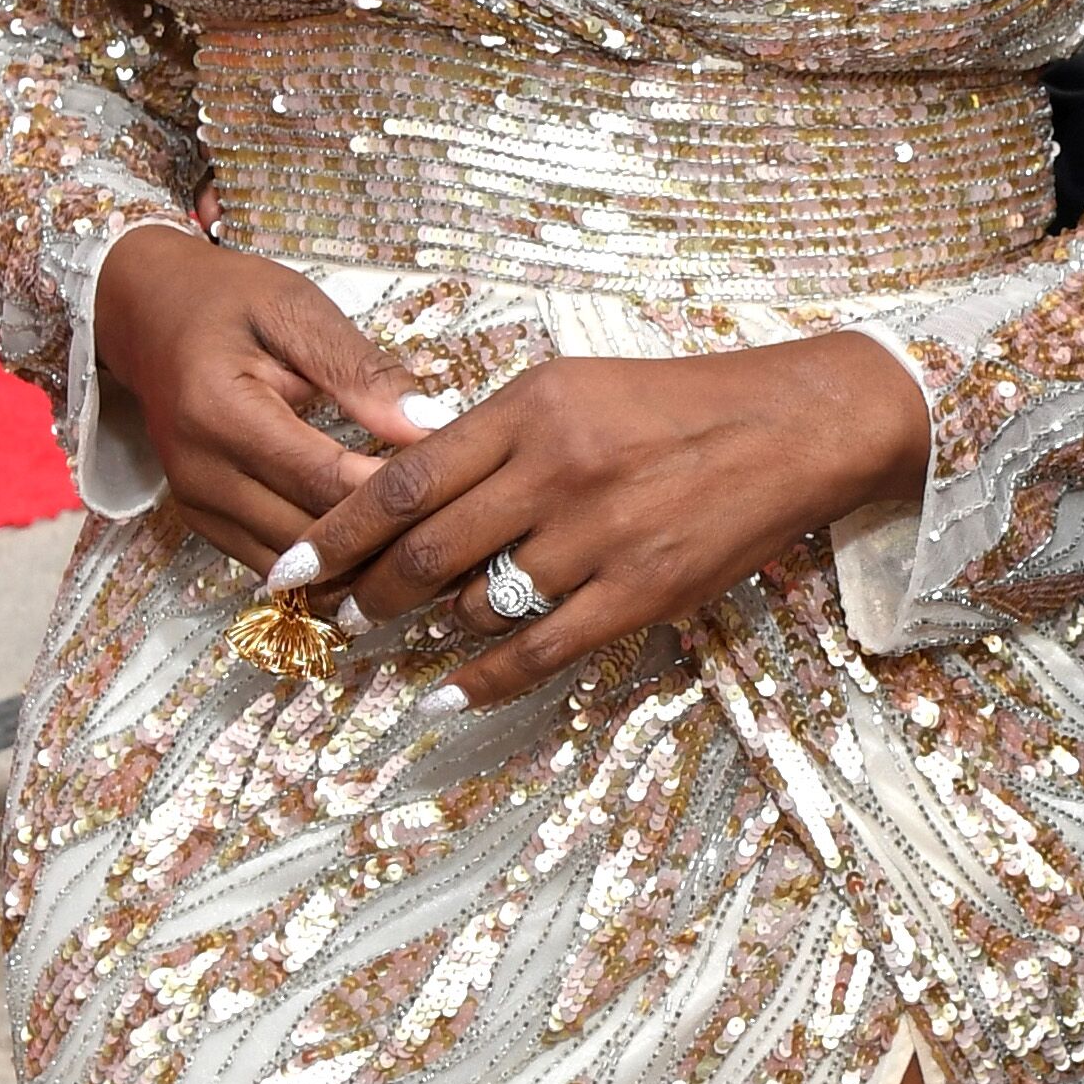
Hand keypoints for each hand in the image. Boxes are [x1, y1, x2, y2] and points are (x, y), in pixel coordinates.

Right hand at [91, 222, 453, 572]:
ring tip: (424, 546)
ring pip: (294, 567)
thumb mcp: (296, 310)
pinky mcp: (201, 522)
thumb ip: (361, 370)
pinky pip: (271, 563)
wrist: (146, 312)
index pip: (323, 480)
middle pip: (310, 537)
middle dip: (383, 541)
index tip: (455, 489)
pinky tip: (375, 550)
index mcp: (221, 412)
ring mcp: (195, 504)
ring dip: (357, 565)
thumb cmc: (225, 300)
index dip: (393, 496)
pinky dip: (325, 566)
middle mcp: (200, 472)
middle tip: (455, 530)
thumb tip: (430, 424)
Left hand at [275, 333, 931, 705]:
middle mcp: (558, 469)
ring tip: (404, 634)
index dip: (334, 535)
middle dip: (367, 594)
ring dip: (431, 627)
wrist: (794, 426)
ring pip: (479, 602)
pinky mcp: (642, 592)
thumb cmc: (677, 403)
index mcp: (531, 407)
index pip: (402, 480)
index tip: (288, 572)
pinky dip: (480, 680)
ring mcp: (601, 535)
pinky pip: (539, 650)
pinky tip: (443, 696)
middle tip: (338, 615)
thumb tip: (398, 481)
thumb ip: (490, 433)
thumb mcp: (573, 387)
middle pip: (426, 551)